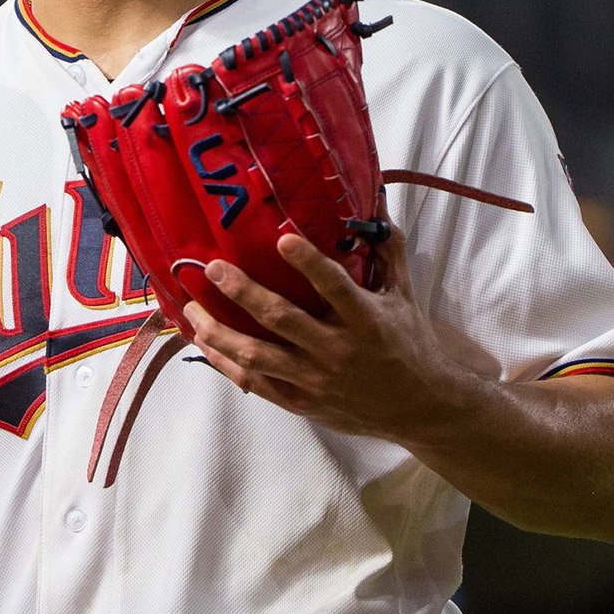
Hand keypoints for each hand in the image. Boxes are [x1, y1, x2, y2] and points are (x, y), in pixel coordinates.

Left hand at [182, 226, 470, 446]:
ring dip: (218, 331)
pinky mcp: (301, 403)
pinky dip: (225, 363)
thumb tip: (376, 205)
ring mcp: (315, 380)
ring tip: (191, 308)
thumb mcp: (404, 297)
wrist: (421, 409)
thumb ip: (388, 252)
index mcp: (366, 321)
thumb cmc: (410, 344)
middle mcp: (336, 351)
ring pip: (255, 356)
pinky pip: (254, 383)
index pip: (334, 286)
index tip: (281, 237)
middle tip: (213, 267)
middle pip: (281, 319)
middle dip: (242, 292)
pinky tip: (205, 342)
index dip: (308, 262)